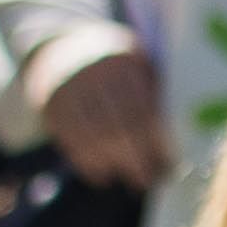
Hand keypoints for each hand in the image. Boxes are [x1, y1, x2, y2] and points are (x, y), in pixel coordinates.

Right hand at [39, 50, 175, 187]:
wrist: (61, 44)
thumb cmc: (115, 62)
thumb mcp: (137, 64)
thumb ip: (154, 93)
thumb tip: (176, 142)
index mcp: (123, 64)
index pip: (142, 110)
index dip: (155, 141)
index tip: (170, 164)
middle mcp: (94, 76)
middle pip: (117, 125)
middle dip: (136, 158)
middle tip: (150, 181)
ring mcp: (69, 91)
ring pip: (92, 135)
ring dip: (113, 164)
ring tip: (133, 183)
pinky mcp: (50, 105)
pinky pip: (69, 139)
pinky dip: (86, 161)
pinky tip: (102, 177)